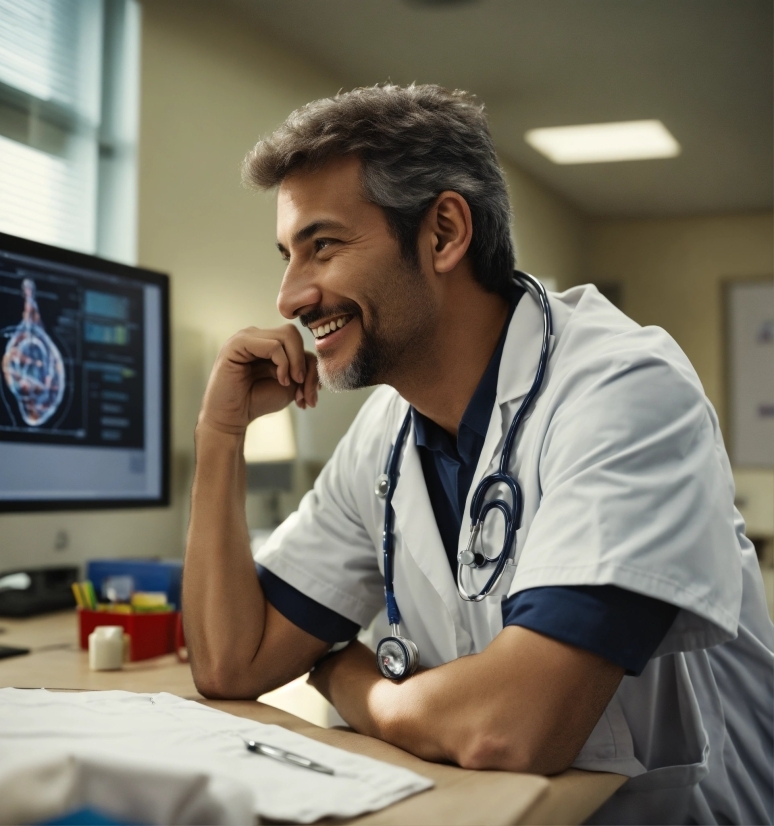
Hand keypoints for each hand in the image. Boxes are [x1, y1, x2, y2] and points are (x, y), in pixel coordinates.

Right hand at [198, 324, 318, 434]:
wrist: (232, 418)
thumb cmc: (258, 400)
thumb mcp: (291, 384)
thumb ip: (304, 368)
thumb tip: (317, 360)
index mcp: (267, 341)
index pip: (298, 341)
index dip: (309, 365)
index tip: (309, 393)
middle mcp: (257, 336)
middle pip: (294, 334)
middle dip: (304, 362)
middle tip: (301, 386)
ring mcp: (247, 337)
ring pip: (287, 336)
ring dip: (295, 362)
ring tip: (289, 383)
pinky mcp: (238, 344)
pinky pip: (273, 345)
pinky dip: (283, 363)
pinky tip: (280, 379)